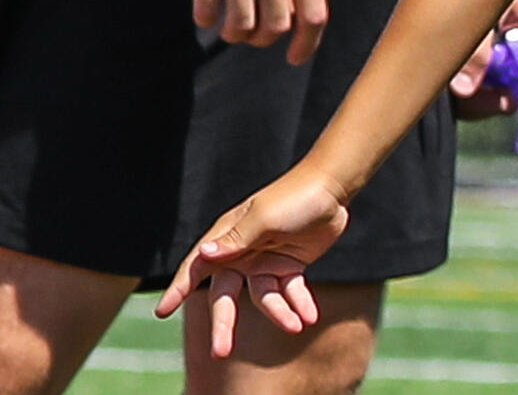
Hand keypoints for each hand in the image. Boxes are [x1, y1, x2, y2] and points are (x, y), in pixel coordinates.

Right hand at [154, 168, 349, 357]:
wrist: (332, 187)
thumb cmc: (293, 197)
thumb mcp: (263, 217)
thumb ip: (236, 239)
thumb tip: (203, 254)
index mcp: (227, 237)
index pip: (197, 266)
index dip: (179, 287)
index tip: (162, 311)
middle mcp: (241, 253)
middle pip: (225, 295)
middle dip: (223, 323)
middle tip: (220, 353)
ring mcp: (264, 262)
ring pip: (264, 298)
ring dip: (278, 314)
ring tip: (294, 327)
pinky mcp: (288, 267)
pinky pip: (290, 292)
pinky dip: (298, 304)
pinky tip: (309, 317)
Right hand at [162, 0, 327, 62]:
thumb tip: (291, 6)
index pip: (315, 11)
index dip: (306, 43)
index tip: (293, 58)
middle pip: (276, 26)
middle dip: (262, 40)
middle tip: (249, 35)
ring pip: (240, 25)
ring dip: (233, 33)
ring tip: (226, 24)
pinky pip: (206, 10)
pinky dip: (206, 18)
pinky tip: (204, 9)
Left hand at [448, 0, 517, 163]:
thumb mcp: (489, 2)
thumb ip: (476, 47)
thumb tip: (462, 91)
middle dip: (491, 107)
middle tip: (467, 93)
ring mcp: (511, 48)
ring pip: (495, 92)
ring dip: (474, 92)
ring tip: (459, 62)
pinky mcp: (493, 43)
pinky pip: (481, 77)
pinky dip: (466, 77)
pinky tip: (455, 54)